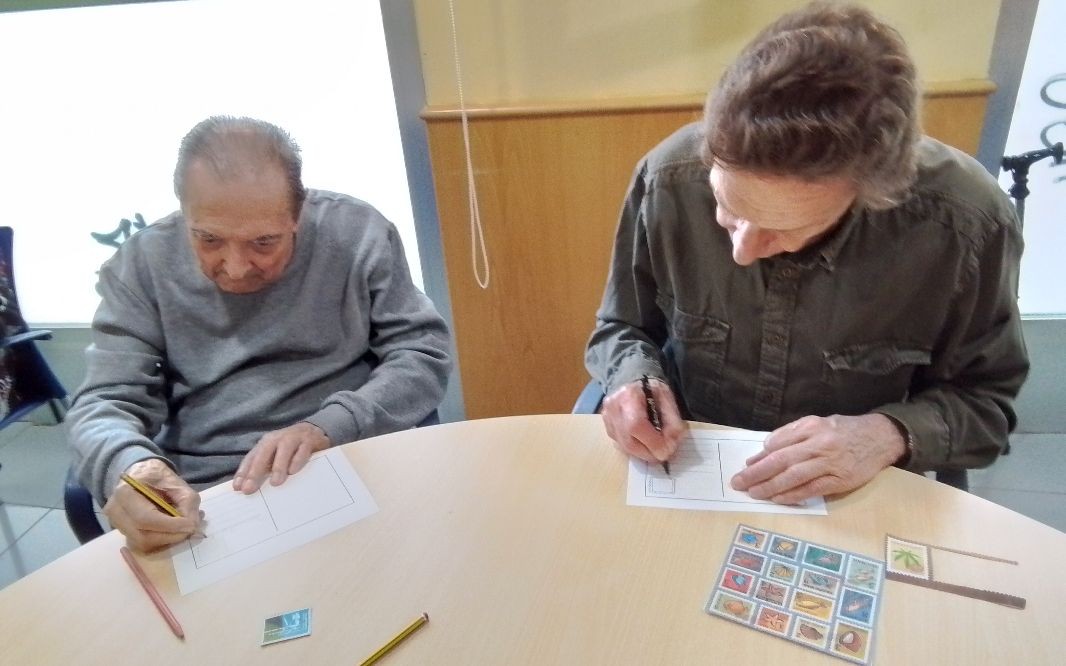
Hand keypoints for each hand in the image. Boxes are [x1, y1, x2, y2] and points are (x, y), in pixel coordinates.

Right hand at [103, 459, 201, 552]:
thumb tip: (192, 526)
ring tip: (182, 529)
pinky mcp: (122, 532)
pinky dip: (160, 541)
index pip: (145, 518)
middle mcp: (115, 511)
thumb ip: (187, 502)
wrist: (140, 476)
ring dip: (166, 540)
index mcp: (125, 493)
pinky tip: (171, 531)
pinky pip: (142, 544)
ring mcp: (116, 524)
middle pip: (142, 536)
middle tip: (189, 530)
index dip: (170, 526)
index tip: (191, 526)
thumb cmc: (158, 478)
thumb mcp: (178, 483)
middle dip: (170, 536)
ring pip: (142, 543)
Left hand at [232, 422, 330, 493]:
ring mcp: (294, 438)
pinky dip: (297, 460)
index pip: (251, 458)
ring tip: (275, 483)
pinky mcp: (309, 440)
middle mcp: (278, 438)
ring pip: (283, 450)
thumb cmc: (292, 449)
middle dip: (255, 472)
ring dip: (278, 467)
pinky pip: (303, 450)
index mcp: (266, 443)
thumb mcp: (276, 456)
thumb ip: (265, 468)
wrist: (315, 431)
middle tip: (249, 488)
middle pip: (263, 453)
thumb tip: (250, 487)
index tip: (237, 487)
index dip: (243, 472)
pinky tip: (293, 471)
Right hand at [600, 378, 686, 463]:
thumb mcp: (666, 397)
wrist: (629, 377)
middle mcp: (612, 409)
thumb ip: (672, 420)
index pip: (637, 425)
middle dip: (649, 453)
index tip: (668, 451)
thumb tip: (672, 444)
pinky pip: (621, 444)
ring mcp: (606, 419)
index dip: (653, 442)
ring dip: (643, 453)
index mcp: (628, 396)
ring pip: (624, 447)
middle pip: (628, 442)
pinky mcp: (606, 426)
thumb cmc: (649, 387)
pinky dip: (635, 448)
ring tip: (656, 450)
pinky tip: (644, 443)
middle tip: (664, 454)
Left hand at [730, 414, 906, 503]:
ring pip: (793, 476)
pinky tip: (778, 499)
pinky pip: (811, 489)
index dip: (760, 456)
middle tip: (739, 482)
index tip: (746, 466)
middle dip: (757, 473)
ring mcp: (830, 462)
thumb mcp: (819, 423)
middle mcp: (819, 443)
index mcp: (811, 426)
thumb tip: (766, 449)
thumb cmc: (845, 430)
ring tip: (754, 493)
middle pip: (781, 460)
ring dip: (770, 486)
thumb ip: (793, 434)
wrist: (881, 438)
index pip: (778, 443)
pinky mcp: (840, 480)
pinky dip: (792, 495)